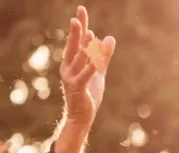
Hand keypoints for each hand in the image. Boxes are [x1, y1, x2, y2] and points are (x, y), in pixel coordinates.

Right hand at [56, 6, 115, 152]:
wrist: (81, 116)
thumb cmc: (87, 93)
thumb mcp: (98, 72)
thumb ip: (103, 56)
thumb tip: (110, 38)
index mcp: (72, 62)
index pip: (77, 40)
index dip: (80, 26)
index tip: (81, 10)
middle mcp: (68, 67)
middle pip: (73, 46)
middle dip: (76, 31)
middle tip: (77, 16)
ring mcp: (71, 78)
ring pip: (78, 60)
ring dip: (84, 47)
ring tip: (89, 34)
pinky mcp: (77, 88)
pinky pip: (84, 76)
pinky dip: (89, 68)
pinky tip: (95, 61)